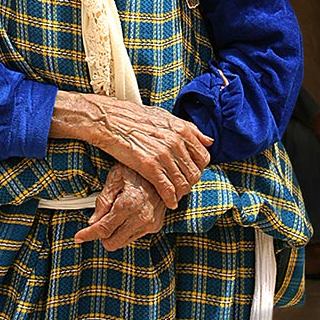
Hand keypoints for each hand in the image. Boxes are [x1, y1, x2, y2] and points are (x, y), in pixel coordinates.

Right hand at [50, 93, 212, 208]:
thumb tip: (208, 141)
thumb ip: (190, 129)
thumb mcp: (165, 116)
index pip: (203, 157)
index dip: (198, 168)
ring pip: (182, 183)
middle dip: (190, 183)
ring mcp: (163, 154)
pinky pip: (167, 188)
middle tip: (182, 186)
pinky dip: (170, 198)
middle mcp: (175, 141)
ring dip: (180, 193)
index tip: (191, 173)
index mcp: (181, 129)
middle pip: (194, 173)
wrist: (110, 120)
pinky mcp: (149, 166)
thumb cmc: (135, 117)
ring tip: (175, 195)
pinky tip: (169, 202)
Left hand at [74, 163, 166, 249]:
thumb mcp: (115, 177)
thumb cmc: (136, 169)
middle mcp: (141, 217)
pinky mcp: (156, 225)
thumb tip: (93, 221)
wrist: (161, 168)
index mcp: (128, 204)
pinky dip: (126, 229)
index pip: (103, 229)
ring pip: (123, 242)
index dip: (88, 235)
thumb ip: (103, 200)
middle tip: (99, 221)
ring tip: (116, 213)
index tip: (79, 237)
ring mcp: (150, 223)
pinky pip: (134, 236)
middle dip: (102, 234)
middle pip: (112, 242)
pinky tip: (127, 214)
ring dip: (114, 233)